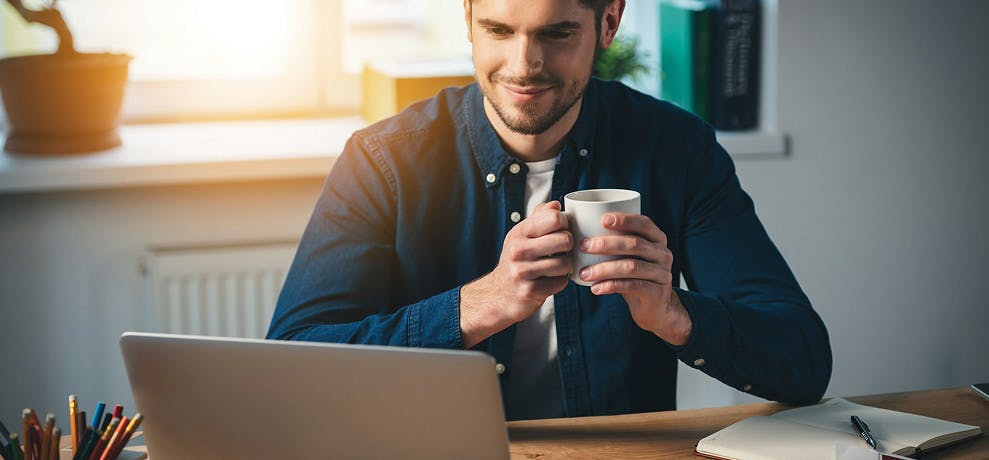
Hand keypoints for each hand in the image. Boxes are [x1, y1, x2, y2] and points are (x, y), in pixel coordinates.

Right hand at [459, 201, 572, 347]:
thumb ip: (539, 217)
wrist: (498, 294)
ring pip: (565, 263)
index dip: (564, 223)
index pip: (554, 218)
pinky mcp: (530, 291)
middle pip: (565, 239)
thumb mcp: (522, 235)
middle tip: (561, 250)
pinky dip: (560, 282)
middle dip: (568, 246)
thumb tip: (556, 204)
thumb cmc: (516, 261)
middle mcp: (518, 250)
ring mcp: (523, 271)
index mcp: (519, 232)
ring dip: (565, 266)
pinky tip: (550, 280)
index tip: (560, 231)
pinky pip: (561, 282)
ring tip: (556, 266)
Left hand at [577, 213, 691, 345]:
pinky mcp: (657, 293)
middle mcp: (663, 254)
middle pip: (634, 244)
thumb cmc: (635, 276)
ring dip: (604, 269)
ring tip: (584, 273)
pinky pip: (632, 286)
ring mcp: (662, 274)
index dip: (625, 220)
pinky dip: (611, 286)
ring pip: (631, 267)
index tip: (602, 220)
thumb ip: (616, 244)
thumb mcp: (630, 257)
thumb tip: (580, 231)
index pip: (644, 223)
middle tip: (583, 246)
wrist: (655, 307)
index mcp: (657, 239)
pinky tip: (596, 288)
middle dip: (606, 244)